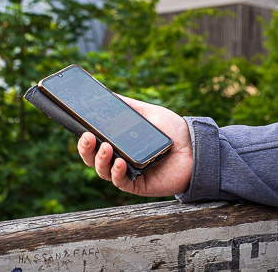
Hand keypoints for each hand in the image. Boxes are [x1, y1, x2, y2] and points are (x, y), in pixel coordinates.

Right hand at [77, 95, 192, 196]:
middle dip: (86, 149)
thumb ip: (126, 105)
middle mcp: (119, 158)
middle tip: (87, 137)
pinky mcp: (138, 185)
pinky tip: (120, 162)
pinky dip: (117, 172)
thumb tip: (104, 92)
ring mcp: (128, 172)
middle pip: (93, 158)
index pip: (94, 143)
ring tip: (105, 148)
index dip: (84, 138)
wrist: (196, 147)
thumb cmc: (172, 130)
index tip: (81, 127)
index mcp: (118, 142)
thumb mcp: (147, 113)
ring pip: (103, 171)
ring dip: (100, 160)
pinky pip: (121, 182)